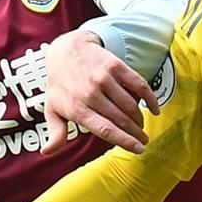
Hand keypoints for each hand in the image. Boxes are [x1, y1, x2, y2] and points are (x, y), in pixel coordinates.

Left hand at [42, 28, 156, 152]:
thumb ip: (55, 132)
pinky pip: (138, 84)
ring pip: (130, 104)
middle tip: (143, 140)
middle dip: (136, 133)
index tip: (139, 149)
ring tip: (141, 126)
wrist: (66, 50)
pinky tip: (154, 108)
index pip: (106, 130)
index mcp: (77, 108)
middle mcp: (91, 94)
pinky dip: (150, 98)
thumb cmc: (60, 84)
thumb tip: (47, 152)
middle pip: (121, 120)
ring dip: (140, 119)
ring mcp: (104, 78)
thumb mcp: (52, 109)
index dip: (125, 141)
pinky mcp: (115, 66)